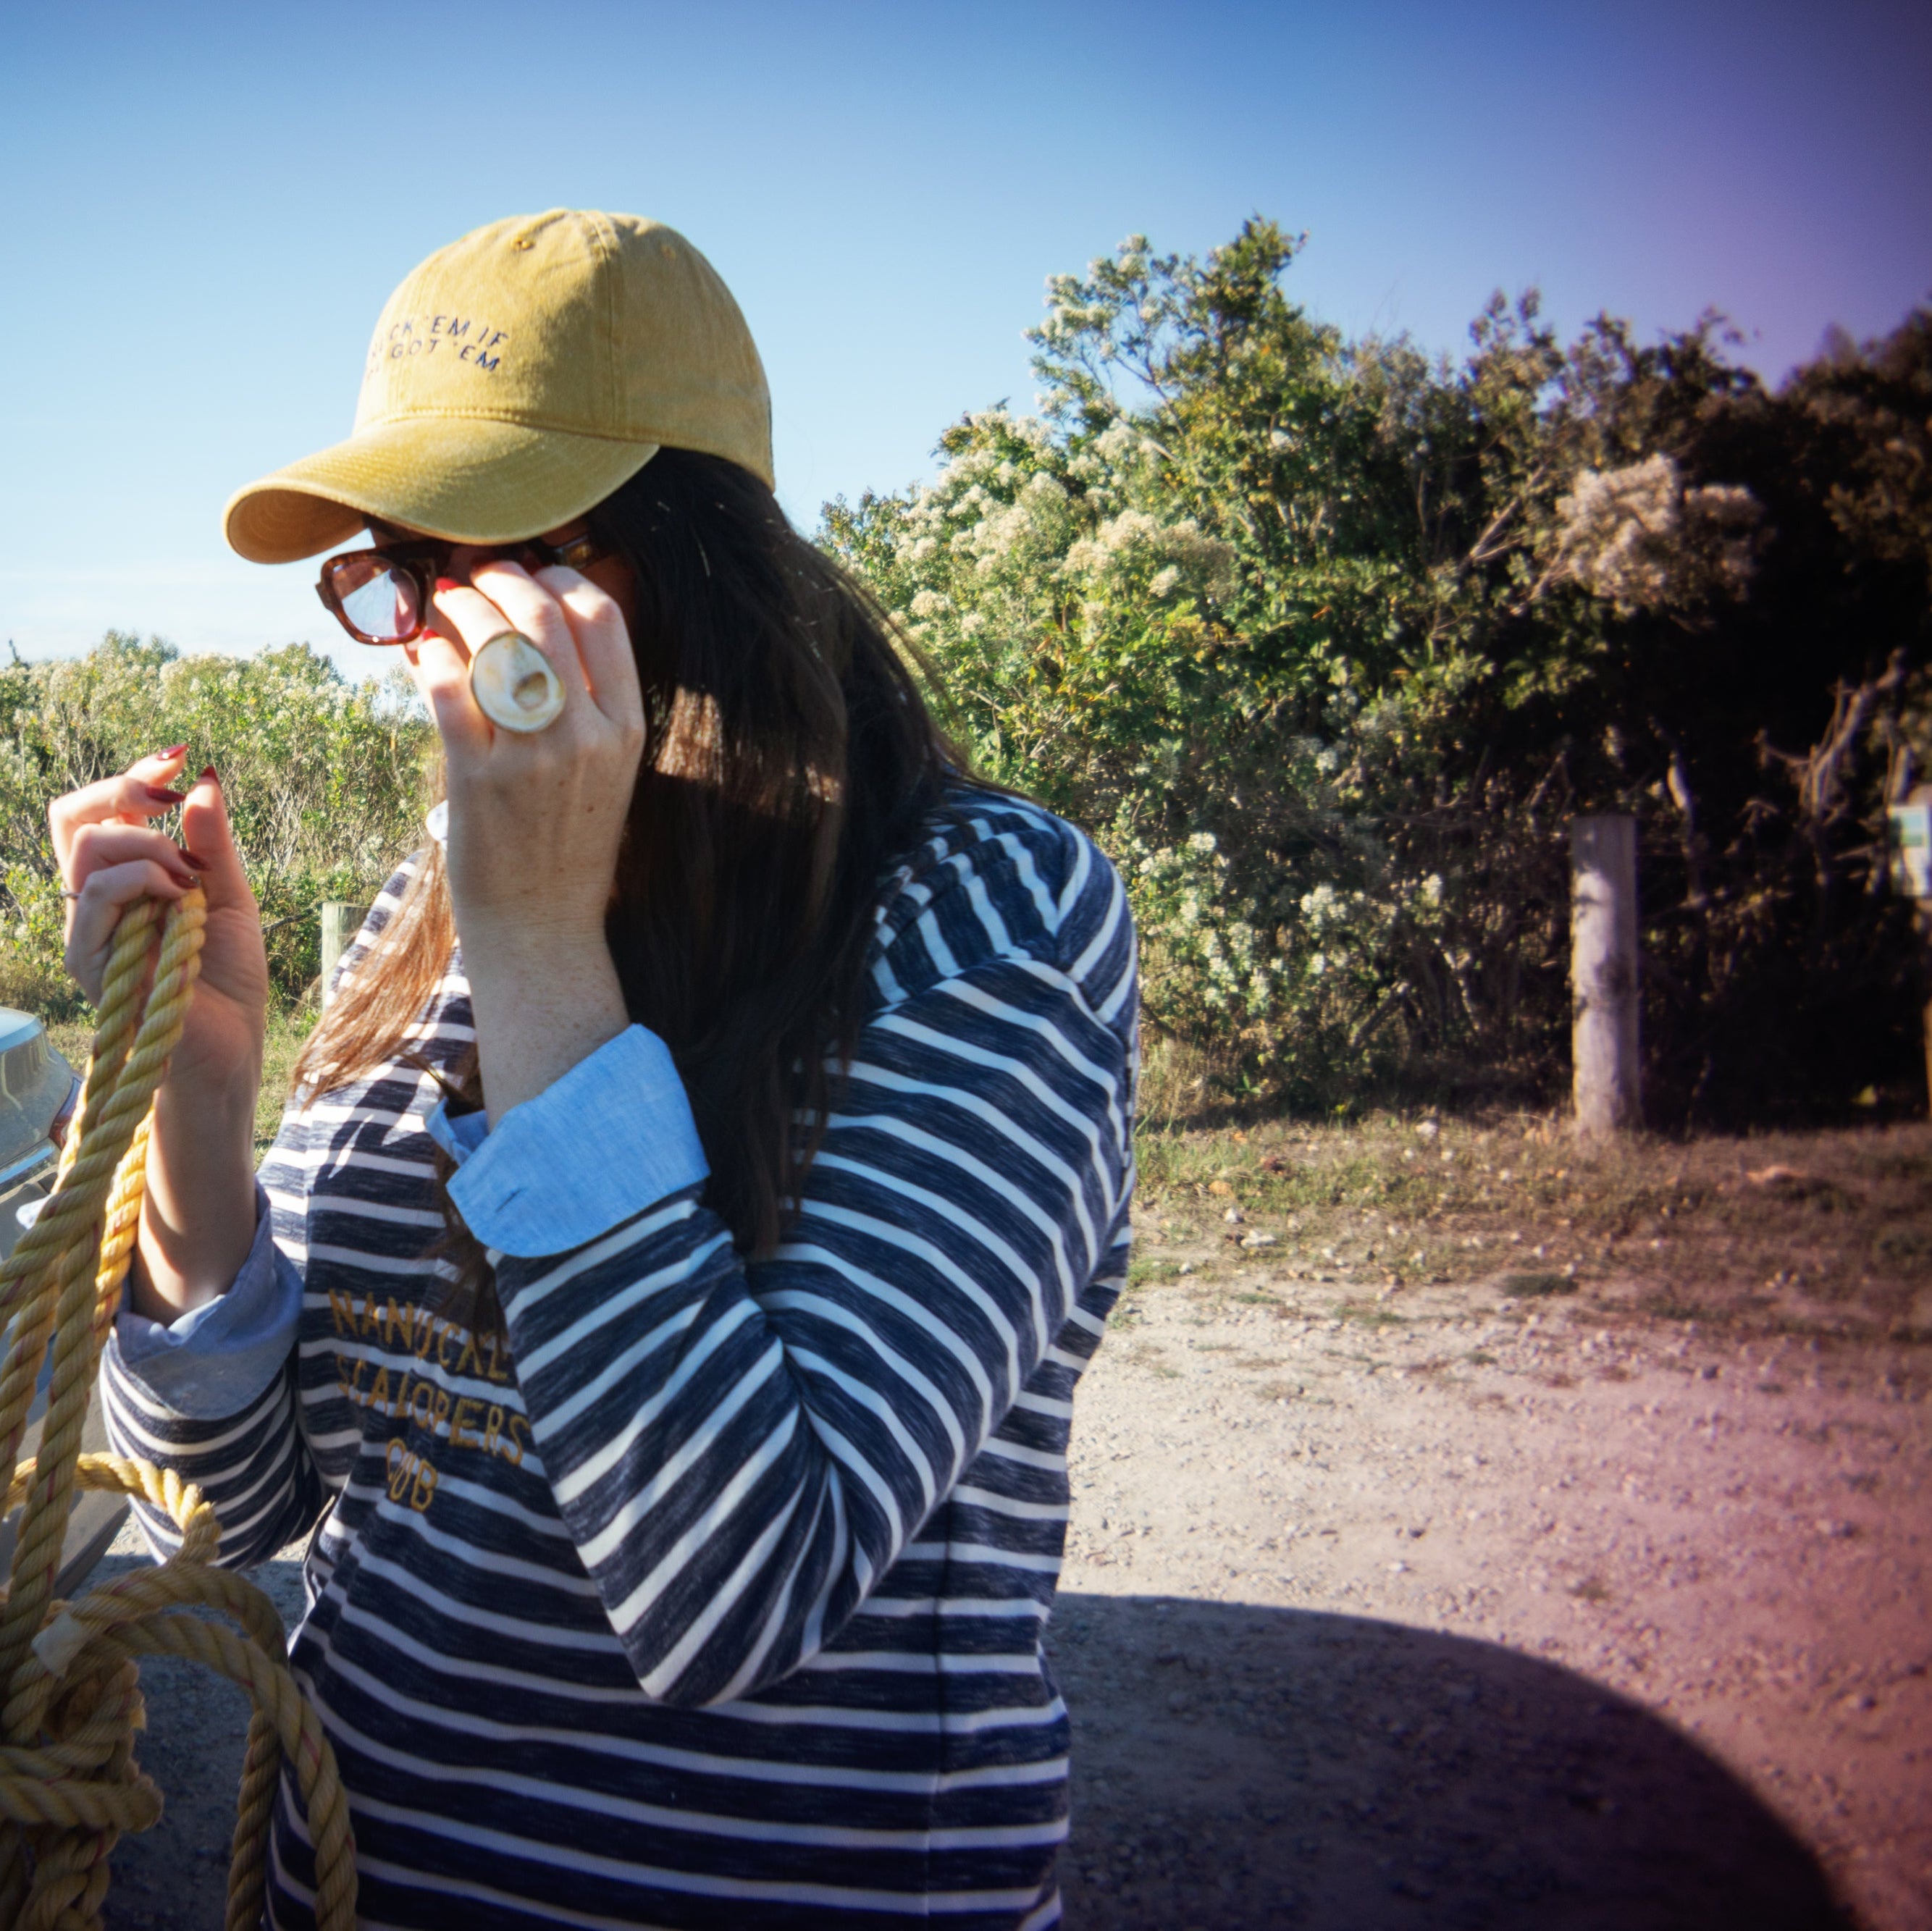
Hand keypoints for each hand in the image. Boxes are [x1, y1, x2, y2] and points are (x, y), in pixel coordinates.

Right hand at [51, 752, 265, 1314]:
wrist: (228, 1051)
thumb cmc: (227, 984)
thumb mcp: (232, 900)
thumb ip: (214, 844)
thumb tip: (201, 779)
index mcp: (128, 884)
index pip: (103, 813)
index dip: (131, 776)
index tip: (176, 759)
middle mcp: (97, 903)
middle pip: (74, 817)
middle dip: (126, 792)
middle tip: (173, 803)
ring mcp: (87, 930)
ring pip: (89, 849)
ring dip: (151, 847)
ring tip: (192, 883)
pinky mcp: (89, 959)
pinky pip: (98, 893)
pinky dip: (146, 879)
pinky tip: (182, 900)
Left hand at [406, 558, 644, 1120]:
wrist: (543, 929)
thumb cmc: (568, 846)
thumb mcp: (605, 772)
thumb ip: (588, 706)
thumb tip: (537, 626)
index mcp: (625, 729)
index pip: (602, 619)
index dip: (561, 579)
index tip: (534, 571)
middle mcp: (585, 736)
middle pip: (542, 616)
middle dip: (501, 578)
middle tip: (474, 573)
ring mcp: (531, 758)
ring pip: (492, 643)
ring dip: (457, 606)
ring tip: (440, 601)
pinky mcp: (477, 779)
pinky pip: (446, 689)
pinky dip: (425, 656)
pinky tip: (417, 649)